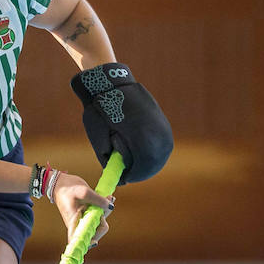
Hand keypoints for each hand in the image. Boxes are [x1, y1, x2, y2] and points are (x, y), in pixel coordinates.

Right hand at [50, 172, 114, 246]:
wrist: (61, 183)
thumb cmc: (67, 189)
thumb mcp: (83, 192)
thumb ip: (98, 200)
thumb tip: (110, 206)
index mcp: (74, 222)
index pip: (78, 240)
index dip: (87, 244)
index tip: (94, 242)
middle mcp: (79, 223)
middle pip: (94, 233)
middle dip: (103, 222)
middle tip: (105, 206)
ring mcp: (83, 220)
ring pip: (99, 223)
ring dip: (106, 212)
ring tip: (108, 198)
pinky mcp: (87, 215)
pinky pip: (99, 216)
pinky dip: (105, 208)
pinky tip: (108, 198)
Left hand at [70, 62, 173, 183]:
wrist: (112, 84)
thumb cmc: (101, 111)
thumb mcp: (98, 138)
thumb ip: (110, 159)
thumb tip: (119, 175)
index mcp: (141, 139)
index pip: (142, 169)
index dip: (132, 176)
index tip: (123, 179)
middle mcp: (158, 134)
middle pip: (154, 164)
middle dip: (140, 172)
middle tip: (128, 175)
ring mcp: (164, 128)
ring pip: (160, 156)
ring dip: (148, 163)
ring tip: (132, 163)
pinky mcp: (164, 123)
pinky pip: (162, 145)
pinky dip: (153, 152)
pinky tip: (140, 151)